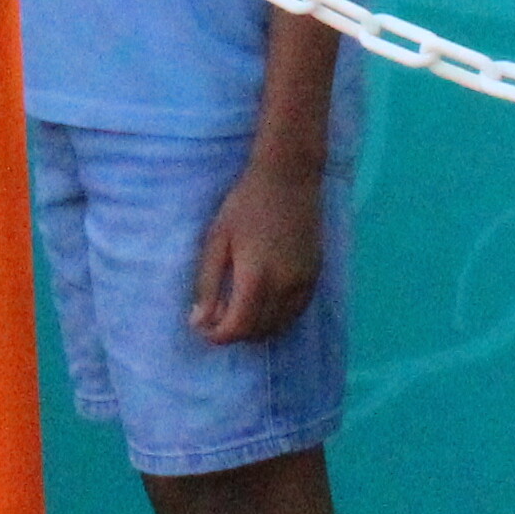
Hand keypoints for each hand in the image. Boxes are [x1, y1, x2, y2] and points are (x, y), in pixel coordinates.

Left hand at [189, 158, 327, 345]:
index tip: (203, 329)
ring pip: (280, 325)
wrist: (289, 177)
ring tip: (237, 315)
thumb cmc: (245, 203)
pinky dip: (278, 319)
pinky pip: (297, 312)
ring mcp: (304, 283)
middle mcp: (285, 287)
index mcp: (257, 278)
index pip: (238, 327)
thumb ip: (208, 285)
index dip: (218, 336)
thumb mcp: (217, 240)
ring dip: (257, 330)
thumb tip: (199, 322)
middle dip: (235, 334)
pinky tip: (263, 308)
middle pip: (259, 331)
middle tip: (216, 320)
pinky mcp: (315, 275)